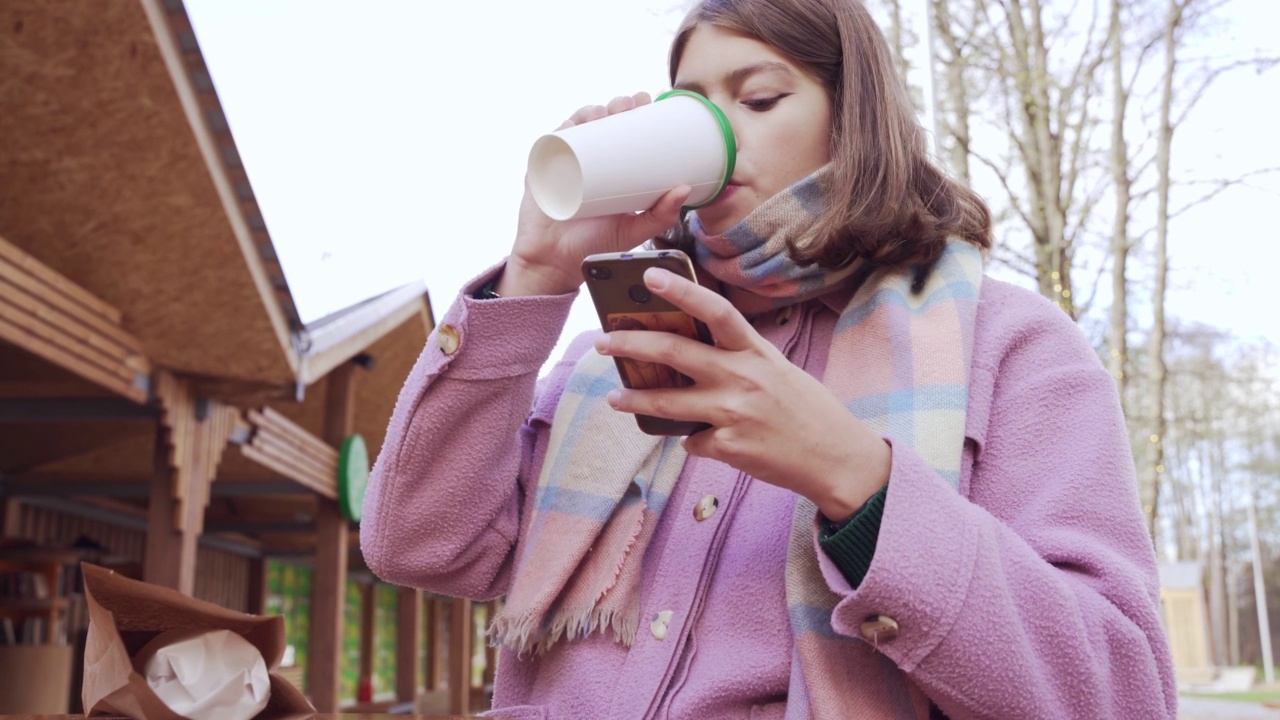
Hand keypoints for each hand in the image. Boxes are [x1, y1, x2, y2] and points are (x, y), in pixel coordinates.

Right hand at [498, 93, 692, 297]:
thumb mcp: (633, 231)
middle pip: (600, 124)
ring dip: (589, 112)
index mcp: (609, 169)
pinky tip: (572, 124)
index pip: (621, 132)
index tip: (647, 100)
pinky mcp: (541, 173)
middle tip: (628, 105)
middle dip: (614, 106)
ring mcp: (562, 164)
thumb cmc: (593, 246)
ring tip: (603, 112)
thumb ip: (660, 216)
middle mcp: (586, 161)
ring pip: (576, 129)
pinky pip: (548, 145)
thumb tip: (685, 189)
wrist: (555, 264)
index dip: (633, 112)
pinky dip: (559, 131)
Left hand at [592, 268, 890, 521]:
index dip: (681, 290)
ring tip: (614, 397)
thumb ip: (737, 360)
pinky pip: (692, 442)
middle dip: (630, 344)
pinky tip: (705, 442)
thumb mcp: (777, 370)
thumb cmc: (806, 410)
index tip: (649, 276)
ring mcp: (734, 413)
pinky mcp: (729, 447)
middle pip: (674, 353)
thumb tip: (690, 358)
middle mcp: (743, 377)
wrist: (836, 459)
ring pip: (667, 403)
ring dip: (634, 399)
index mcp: (756, 352)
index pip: (715, 311)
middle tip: (604, 341)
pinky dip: (693, 441)